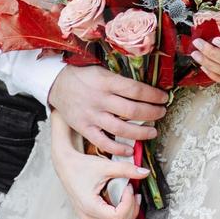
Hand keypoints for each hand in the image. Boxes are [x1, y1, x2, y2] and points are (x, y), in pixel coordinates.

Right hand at [47, 64, 168, 156]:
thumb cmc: (83, 75)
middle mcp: (100, 99)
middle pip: (132, 110)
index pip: (136, 90)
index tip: (164, 98)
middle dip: (152, 113)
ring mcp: (91, 115)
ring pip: (121, 129)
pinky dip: (118, 148)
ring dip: (141, 133)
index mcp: (106, 81)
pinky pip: (103, 143)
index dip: (153, 95)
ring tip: (153, 132)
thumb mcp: (102, 69)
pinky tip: (131, 149)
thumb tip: (146, 86)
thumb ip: (120, 78)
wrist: (56, 83)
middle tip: (162, 113)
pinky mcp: (84, 128)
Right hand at [50, 113, 147, 218]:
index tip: (129, 188)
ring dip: (127, 218)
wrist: (66, 167)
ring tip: (129, 200)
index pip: (119, 217)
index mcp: (90, 207)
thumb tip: (145, 173)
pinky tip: (123, 214)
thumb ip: (126, 169)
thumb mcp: (105, 166)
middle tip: (131, 191)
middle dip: (131, 209)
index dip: (129, 203)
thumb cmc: (81, 167)